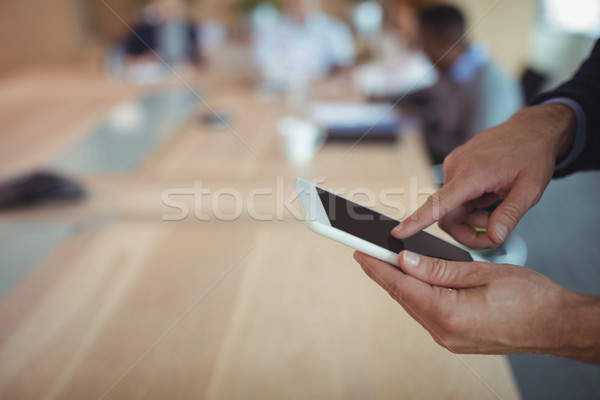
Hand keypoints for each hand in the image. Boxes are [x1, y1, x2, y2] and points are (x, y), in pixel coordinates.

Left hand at [354, 250, 599, 362]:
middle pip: (403, 297)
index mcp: (449, 314)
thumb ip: (439, 269)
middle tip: (366, 253)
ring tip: (384, 263)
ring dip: (399, 285)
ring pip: (414, 306)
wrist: (557, 325)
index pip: (401, 286)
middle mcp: (444, 332)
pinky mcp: (456, 339)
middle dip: (383, 274)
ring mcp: (450, 340)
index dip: (378, 267)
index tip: (360, 252)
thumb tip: (406, 260)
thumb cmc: (530, 298)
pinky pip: (427, 314)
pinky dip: (416, 296)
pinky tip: (412, 282)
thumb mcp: (482, 273)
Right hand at [393, 103, 576, 248]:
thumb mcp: (530, 189)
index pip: (439, 203)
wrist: (533, 128)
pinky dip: (471, 204)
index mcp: (472, 174)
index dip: (417, 221)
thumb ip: (510, 215)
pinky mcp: (456, 166)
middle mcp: (456, 168)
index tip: (399, 233)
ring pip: (451, 207)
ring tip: (496, 209)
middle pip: (446, 215)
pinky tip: (490, 196)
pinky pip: (455, 195)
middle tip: (494, 232)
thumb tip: (495, 237)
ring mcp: (454, 166)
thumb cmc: (532, 154)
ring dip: (472, 217)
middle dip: (467, 230)